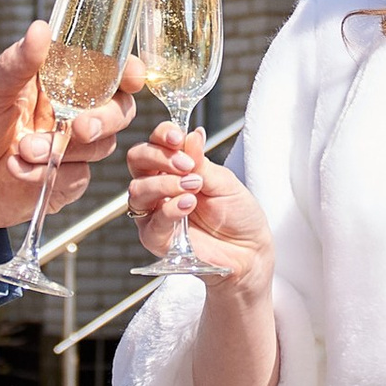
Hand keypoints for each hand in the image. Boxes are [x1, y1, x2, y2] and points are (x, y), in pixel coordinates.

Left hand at [0, 24, 144, 243]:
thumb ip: (17, 65)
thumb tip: (41, 29)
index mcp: (52, 83)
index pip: (104, 71)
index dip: (126, 72)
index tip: (130, 76)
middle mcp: (66, 114)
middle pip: (117, 110)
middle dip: (105, 118)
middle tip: (78, 127)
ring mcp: (67, 150)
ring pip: (101, 146)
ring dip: (63, 149)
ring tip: (21, 152)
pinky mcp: (63, 183)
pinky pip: (79, 178)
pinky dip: (49, 176)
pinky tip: (17, 171)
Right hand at [129, 124, 273, 292]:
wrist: (249, 250)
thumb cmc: (237, 214)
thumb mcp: (224, 181)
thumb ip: (201, 162)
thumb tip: (191, 135)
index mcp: (173, 167)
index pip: (154, 142)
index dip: (162, 135)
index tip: (179, 138)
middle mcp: (158, 186)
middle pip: (136, 159)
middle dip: (159, 157)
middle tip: (187, 166)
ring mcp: (154, 212)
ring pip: (137, 189)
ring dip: (165, 184)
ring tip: (194, 188)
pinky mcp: (156, 239)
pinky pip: (151, 222)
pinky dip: (169, 210)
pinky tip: (188, 204)